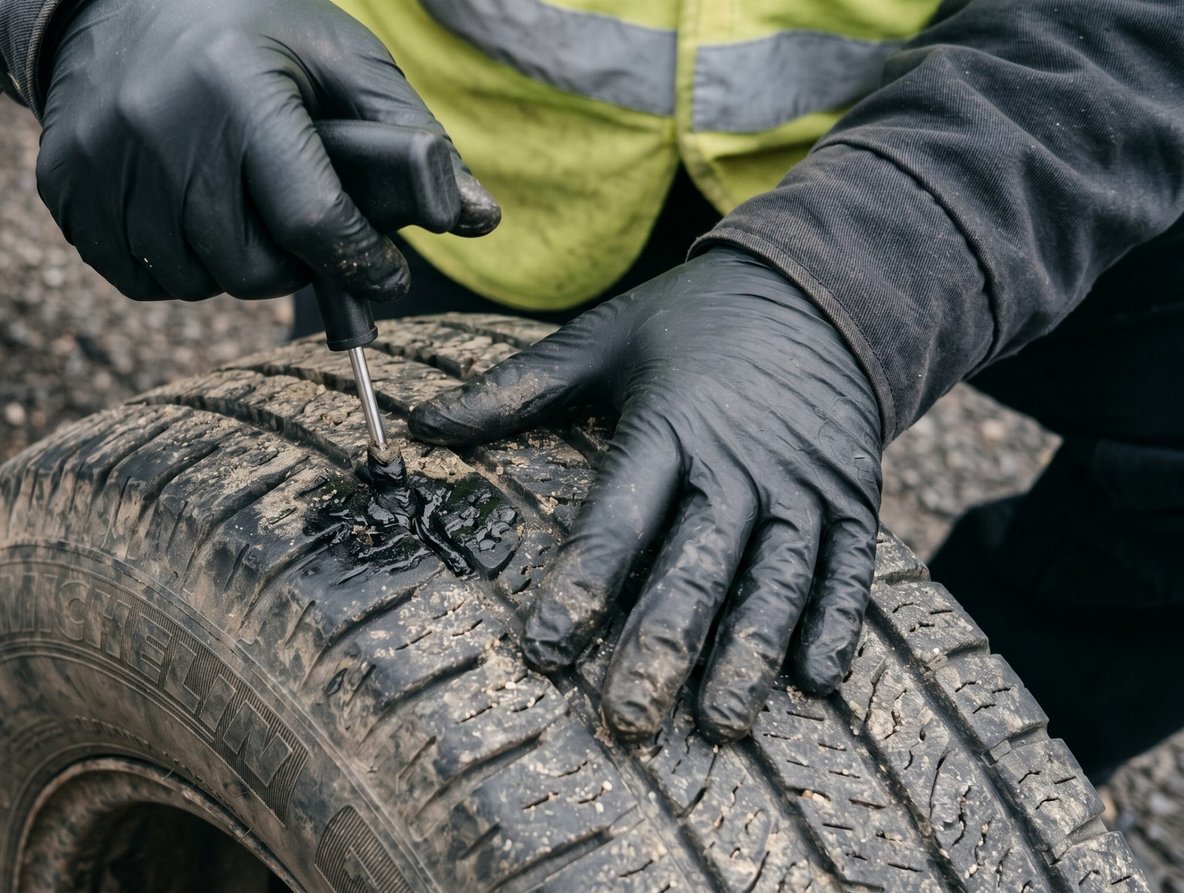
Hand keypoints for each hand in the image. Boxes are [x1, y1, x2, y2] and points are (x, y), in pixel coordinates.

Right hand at [36, 0, 498, 301]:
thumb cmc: (250, 28)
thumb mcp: (337, 57)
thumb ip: (409, 140)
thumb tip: (479, 220)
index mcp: (237, 89)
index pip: (312, 220)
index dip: (360, 261)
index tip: (383, 269)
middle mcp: (159, 128)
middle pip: (251, 269)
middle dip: (294, 265)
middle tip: (302, 228)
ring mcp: (102, 161)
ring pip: (193, 283)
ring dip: (230, 268)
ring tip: (242, 212)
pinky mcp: (63, 187)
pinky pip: (135, 278)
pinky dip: (174, 267)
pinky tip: (187, 215)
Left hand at [409, 248, 882, 740]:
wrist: (821, 285)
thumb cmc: (694, 321)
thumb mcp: (604, 339)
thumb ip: (517, 388)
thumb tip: (422, 423)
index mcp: (670, 423)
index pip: (619, 516)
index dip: (582, 585)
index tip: (546, 651)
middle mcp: (739, 462)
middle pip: (698, 563)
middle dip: (662, 645)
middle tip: (630, 718)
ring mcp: (803, 483)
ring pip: (777, 579)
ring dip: (749, 653)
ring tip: (721, 723)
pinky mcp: (854, 495)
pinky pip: (850, 568)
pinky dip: (838, 622)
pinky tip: (816, 680)